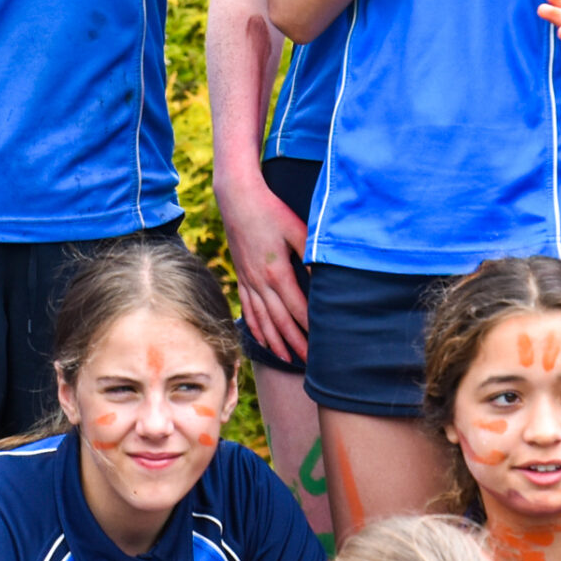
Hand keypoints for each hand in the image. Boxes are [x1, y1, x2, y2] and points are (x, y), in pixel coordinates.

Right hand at [216, 169, 308, 361]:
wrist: (237, 198)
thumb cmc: (270, 210)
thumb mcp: (295, 228)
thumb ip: (308, 254)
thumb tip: (321, 278)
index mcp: (275, 271)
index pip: (297, 308)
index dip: (310, 328)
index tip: (323, 344)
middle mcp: (259, 281)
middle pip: (279, 321)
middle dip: (296, 343)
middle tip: (311, 362)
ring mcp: (247, 280)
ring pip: (262, 319)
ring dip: (275, 342)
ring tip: (288, 359)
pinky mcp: (241, 275)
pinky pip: (247, 308)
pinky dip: (255, 327)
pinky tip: (262, 338)